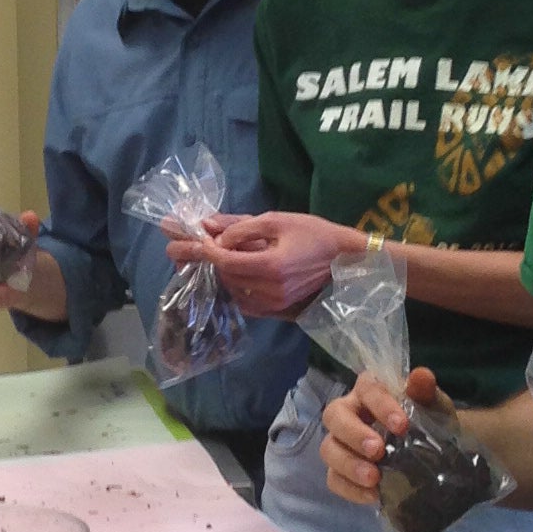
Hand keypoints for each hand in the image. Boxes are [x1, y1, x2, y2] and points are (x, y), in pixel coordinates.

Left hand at [168, 212, 362, 317]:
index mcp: (270, 266)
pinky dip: (234, 286)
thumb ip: (241, 226)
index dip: (203, 250)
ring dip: (220, 273)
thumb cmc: (314, 234)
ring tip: (211, 256)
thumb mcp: (277, 220)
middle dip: (207, 260)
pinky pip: (244, 301)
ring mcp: (273, 304)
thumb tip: (210, 229)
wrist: (345, 258)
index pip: (224, 260)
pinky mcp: (277, 311)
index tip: (187, 240)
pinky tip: (232, 273)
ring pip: (232, 289)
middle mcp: (269, 290)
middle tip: (191, 244)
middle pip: (225, 276)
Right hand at [319, 367, 449, 503]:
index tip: (402, 425)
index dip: (380, 405)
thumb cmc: (426, 420)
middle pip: (334, 417)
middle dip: (354, 434)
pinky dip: (350, 489)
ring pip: (329, 449)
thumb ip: (425, 391)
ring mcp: (340, 443)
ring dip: (349, 464)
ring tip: (374, 478)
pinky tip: (373, 494)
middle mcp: (348, 413)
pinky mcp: (340, 470)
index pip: (366, 389)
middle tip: (378, 451)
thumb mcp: (432, 405)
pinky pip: (333, 479)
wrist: (431, 451)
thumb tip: (420, 377)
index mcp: (368, 391)